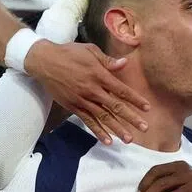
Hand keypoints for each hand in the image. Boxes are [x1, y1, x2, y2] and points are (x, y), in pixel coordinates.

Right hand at [25, 41, 148, 144]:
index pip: (121, 90)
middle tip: (144, 128)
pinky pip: (88, 121)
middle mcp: (92, 90)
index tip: (147, 108)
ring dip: (117, 129)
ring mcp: (82, 100)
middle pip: (115, 106)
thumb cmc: (70, 53)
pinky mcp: (73, 107)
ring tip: (129, 139)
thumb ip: (108, 61)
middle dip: (131, 118)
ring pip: (103, 117)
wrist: (45, 62)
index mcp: (99, 75)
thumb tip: (124, 64)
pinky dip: (98, 131)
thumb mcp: (90, 51)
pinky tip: (107, 141)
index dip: (135, 100)